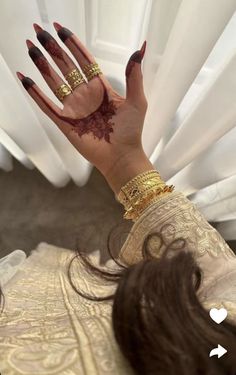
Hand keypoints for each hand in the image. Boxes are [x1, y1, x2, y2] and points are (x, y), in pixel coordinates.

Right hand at [17, 22, 146, 178]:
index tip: (60, 29)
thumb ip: (134, 75)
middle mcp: (85, 95)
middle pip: (65, 67)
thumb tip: (140, 49)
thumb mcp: (137, 100)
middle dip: (52, 48)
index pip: (84, 61)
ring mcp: (74, 108)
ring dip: (42, 65)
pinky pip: (47, 105)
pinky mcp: (65, 122)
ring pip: (54, 81)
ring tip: (31, 47)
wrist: (122, 156)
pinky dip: (35, 93)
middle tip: (39, 31)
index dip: (72, 44)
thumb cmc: (131, 131)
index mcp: (100, 88)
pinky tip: (26, 79)